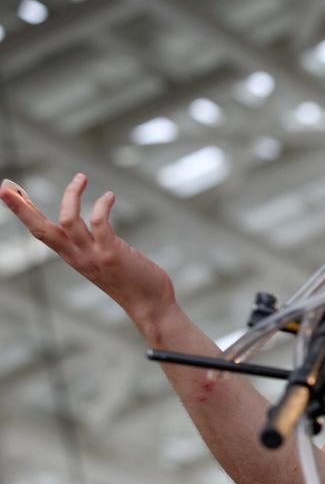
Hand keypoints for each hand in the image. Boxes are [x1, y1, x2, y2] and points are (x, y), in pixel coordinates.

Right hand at [1, 174, 175, 324]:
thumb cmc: (132, 281)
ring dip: (71, 195)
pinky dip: (102, 205)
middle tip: (5, 186)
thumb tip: (95, 224)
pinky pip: (99, 223)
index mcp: (72, 257)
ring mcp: (92, 256)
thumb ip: (94, 245)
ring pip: (68, 221)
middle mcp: (77, 257)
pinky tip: (109, 196)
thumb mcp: (105, 261)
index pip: (40, 233)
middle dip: (20, 208)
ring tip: (81, 177)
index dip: (23, 213)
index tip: (7, 193)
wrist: (150, 306)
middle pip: (40, 229)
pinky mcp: (111, 254)